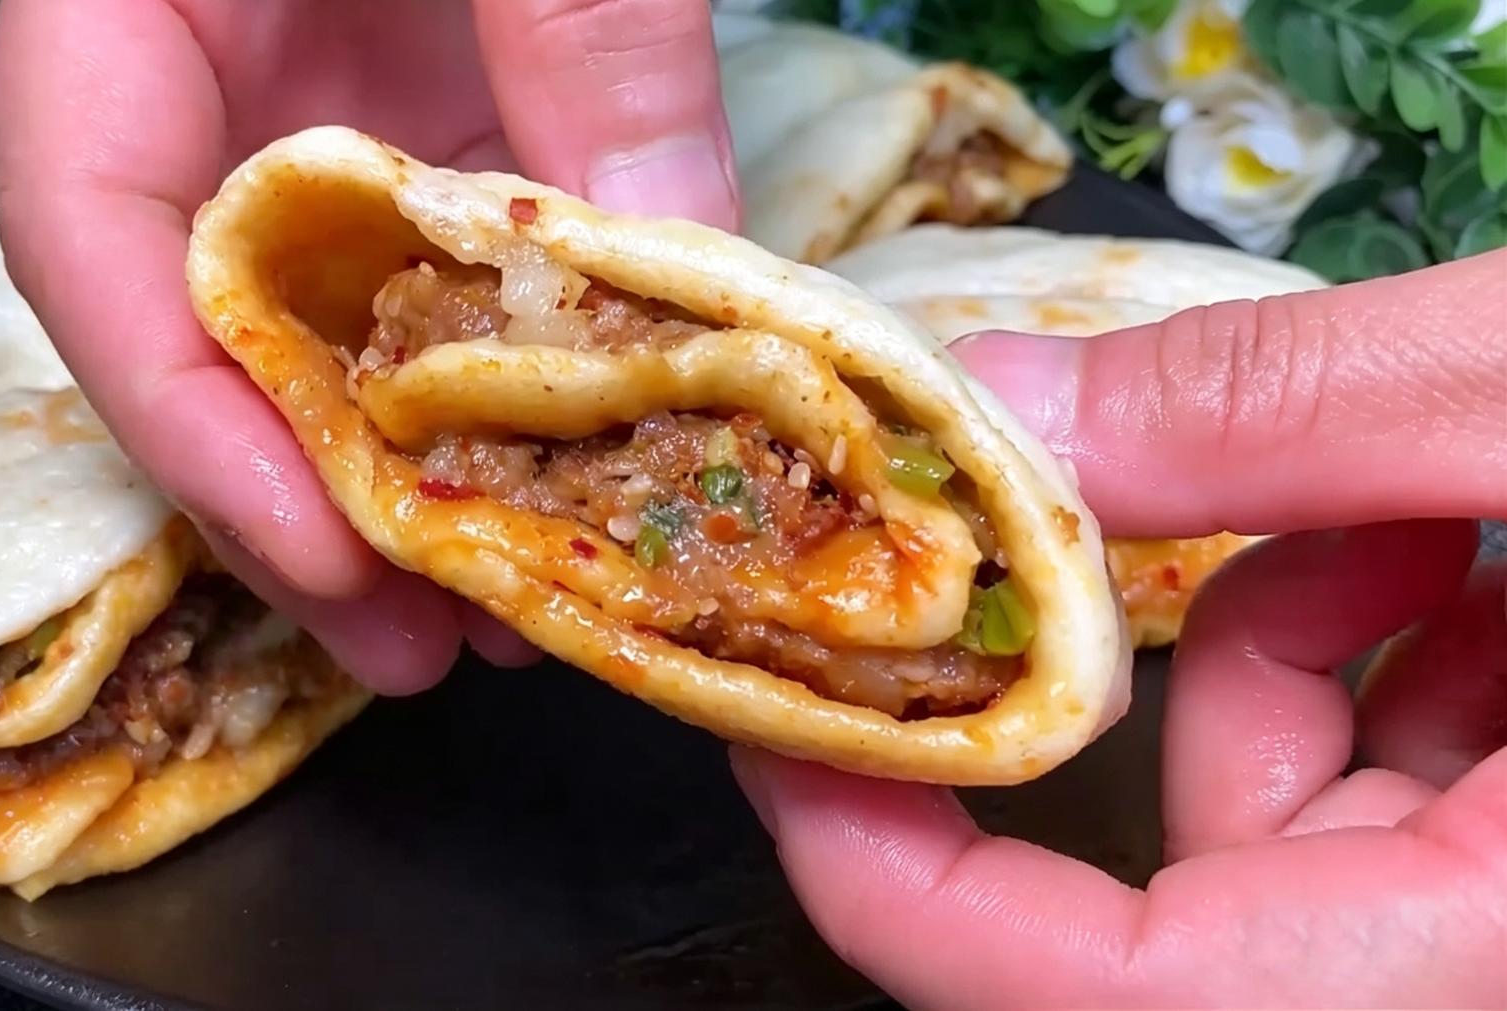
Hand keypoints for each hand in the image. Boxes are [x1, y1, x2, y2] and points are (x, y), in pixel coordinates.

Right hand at [0, 0, 736, 692]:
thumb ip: (583, 36)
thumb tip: (672, 242)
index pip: (79, 224)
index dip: (178, 413)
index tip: (316, 552)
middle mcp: (205, 83)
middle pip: (201, 326)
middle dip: (303, 504)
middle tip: (417, 643)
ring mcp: (316, 115)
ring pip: (324, 329)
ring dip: (404, 478)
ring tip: (503, 607)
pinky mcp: (426, 122)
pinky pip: (436, 282)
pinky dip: (491, 387)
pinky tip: (558, 477)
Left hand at [734, 249, 1506, 1006]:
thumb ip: (1277, 412)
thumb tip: (1003, 405)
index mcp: (1496, 930)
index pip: (1124, 994)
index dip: (909, 891)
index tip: (791, 745)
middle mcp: (1490, 953)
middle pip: (1185, 910)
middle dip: (1097, 696)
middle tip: (1039, 538)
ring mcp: (1505, 893)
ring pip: (1285, 816)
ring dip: (1275, 628)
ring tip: (1382, 492)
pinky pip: (1387, 772)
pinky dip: (1368, 638)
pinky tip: (1429, 526)